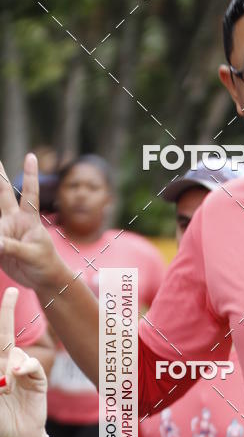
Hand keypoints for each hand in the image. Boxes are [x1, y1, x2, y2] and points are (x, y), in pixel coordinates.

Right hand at [0, 154, 63, 290]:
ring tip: (1, 238)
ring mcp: (4, 232)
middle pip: (3, 194)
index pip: (29, 193)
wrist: (44, 280)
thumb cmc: (45, 263)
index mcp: (29, 219)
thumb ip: (12, 248)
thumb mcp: (32, 254)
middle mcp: (15, 221)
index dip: (30, 175)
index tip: (31, 156)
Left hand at [0, 287, 47, 436]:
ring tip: (6, 392)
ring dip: (10, 368)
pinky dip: (25, 368)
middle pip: (6, 334)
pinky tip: (18, 378)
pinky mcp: (38, 379)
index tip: (7, 296)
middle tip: (12, 291)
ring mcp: (23, 371)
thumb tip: (9, 362)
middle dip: (8, 311)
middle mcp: (8, 365)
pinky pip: (31, 365)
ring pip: (17, 355)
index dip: (0, 319)